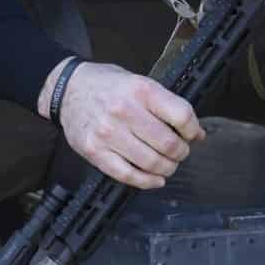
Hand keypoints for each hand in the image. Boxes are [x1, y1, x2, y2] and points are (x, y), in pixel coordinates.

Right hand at [48, 61, 203, 188]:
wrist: (68, 89)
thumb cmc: (107, 85)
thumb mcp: (139, 82)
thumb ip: (166, 105)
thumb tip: (196, 133)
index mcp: (141, 90)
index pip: (181, 115)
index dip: (193, 130)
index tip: (193, 135)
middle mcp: (124, 111)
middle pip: (168, 143)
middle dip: (181, 152)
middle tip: (180, 152)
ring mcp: (108, 133)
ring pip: (151, 163)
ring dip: (167, 168)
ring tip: (167, 164)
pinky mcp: (95, 152)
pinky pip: (128, 175)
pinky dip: (147, 181)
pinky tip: (155, 179)